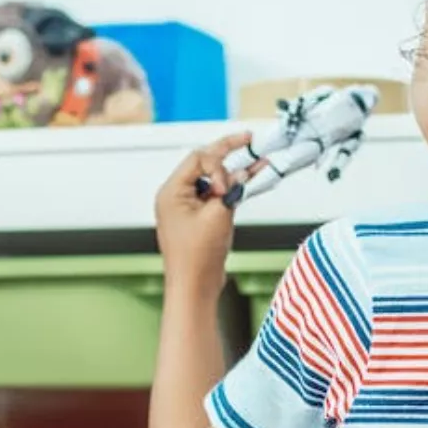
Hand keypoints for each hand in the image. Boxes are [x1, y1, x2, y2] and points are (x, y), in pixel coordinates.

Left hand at [156, 133, 250, 300]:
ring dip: (233, 173)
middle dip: (227, 155)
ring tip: (256, 162)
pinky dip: (231, 190)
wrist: (194, 288)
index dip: (219, 164)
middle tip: (248, 139)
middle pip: (204, 164)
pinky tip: (249, 181)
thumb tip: (242, 174)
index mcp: (171, 191)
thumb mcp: (217, 216)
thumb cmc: (196, 258)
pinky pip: (214, 196)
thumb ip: (231, 191)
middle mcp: (175, 196)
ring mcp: (186, 207)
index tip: (228, 187)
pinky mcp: (197, 218)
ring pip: (212, 179)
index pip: (198, 159)